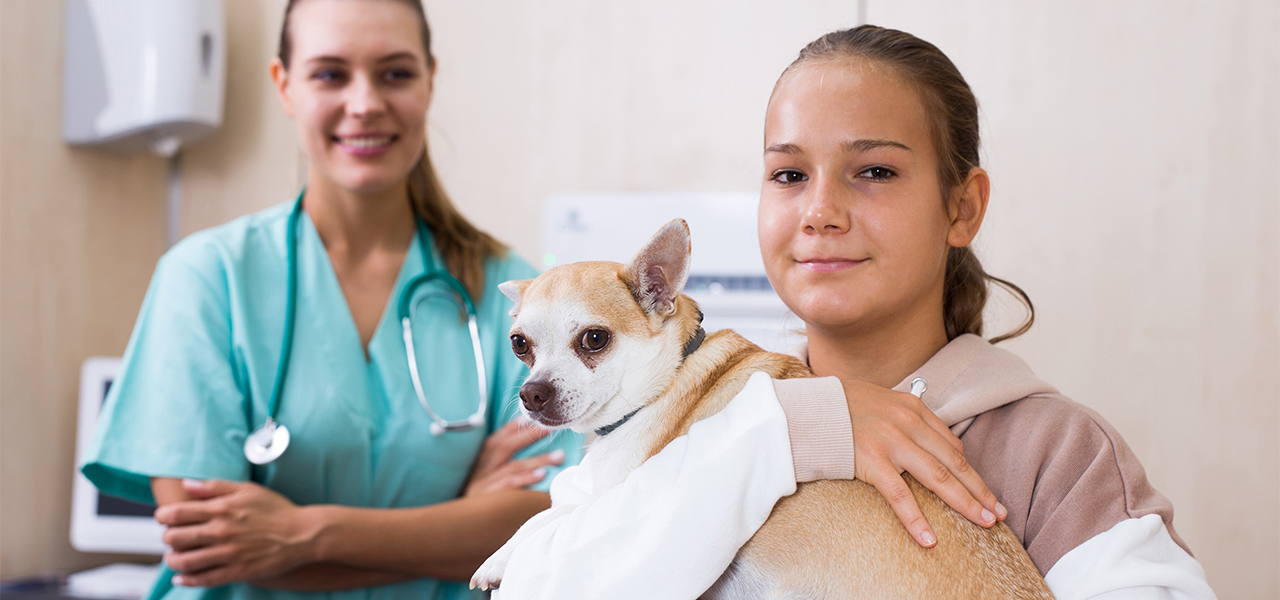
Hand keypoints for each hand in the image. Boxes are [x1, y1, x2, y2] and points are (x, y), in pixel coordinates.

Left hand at [154, 479, 320, 586]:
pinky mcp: (237, 571)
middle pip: (174, 538)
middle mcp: (220, 532)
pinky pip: (203, 579)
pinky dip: (187, 580)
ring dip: (172, 561)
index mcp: (221, 509)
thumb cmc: (276, 509)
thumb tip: (187, 484)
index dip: (163, 516)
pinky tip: (182, 578)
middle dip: (167, 538)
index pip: (176, 513)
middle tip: (172, 537)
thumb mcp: (247, 490)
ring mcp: (228, 554)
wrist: (302, 534)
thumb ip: (215, 486)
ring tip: (174, 558)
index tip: (165, 518)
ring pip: (184, 562)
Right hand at [465, 416, 564, 496]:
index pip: (496, 440)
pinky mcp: (485, 501)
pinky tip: (542, 476)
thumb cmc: (475, 504)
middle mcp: (479, 470)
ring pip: (512, 467)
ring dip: (538, 460)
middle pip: (505, 447)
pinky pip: (508, 487)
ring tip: (559, 456)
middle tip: (550, 429)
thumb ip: (498, 467)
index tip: (531, 418)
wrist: (452, 529)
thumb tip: (526, 453)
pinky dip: (525, 479)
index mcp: (478, 463)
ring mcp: (481, 485)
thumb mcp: (480, 481)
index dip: (512, 428)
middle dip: (529, 436)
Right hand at [843, 379, 1006, 547]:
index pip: (950, 443)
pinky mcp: (872, 461)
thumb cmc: (841, 407)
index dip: (968, 470)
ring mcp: (891, 442)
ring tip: (983, 522)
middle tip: (998, 512)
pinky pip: (900, 496)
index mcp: (912, 409)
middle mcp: (908, 424)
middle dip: (979, 489)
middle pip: (954, 462)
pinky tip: (930, 538)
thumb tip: (929, 445)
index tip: (981, 489)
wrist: (808, 408)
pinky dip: (917, 519)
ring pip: (939, 477)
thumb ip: (905, 420)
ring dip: (965, 502)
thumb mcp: (881, 403)